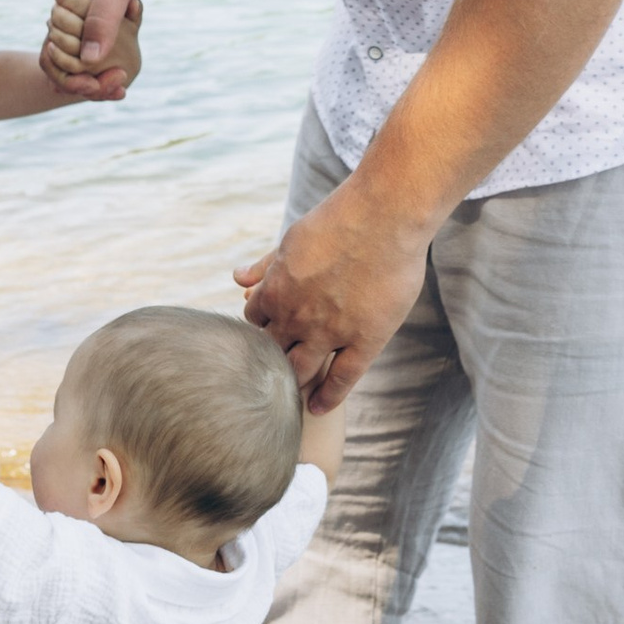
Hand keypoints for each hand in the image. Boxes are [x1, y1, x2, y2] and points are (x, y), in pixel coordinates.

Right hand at [41, 0, 165, 101]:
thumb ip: (103, 18)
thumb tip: (88, 59)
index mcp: (69, 2)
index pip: (54, 50)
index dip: (68, 76)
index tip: (94, 88)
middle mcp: (75, 7)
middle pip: (67, 54)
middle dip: (85, 78)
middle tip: (117, 90)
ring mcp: (91, 6)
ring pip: (86, 48)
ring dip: (100, 69)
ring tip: (121, 85)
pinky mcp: (109, 4)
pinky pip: (104, 36)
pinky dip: (112, 54)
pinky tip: (125, 69)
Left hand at [236, 183, 430, 407]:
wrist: (386, 215)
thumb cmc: (339, 220)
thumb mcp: (292, 239)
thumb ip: (266, 265)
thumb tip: (237, 279)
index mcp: (275, 292)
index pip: (254, 324)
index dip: (260, 329)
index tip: (268, 336)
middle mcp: (296, 317)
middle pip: (271, 353)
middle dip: (268, 364)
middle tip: (269, 376)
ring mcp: (330, 332)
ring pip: (300, 371)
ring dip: (291, 383)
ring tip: (288, 395)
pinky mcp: (365, 340)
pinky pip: (341, 380)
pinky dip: (327, 397)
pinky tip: (317, 408)